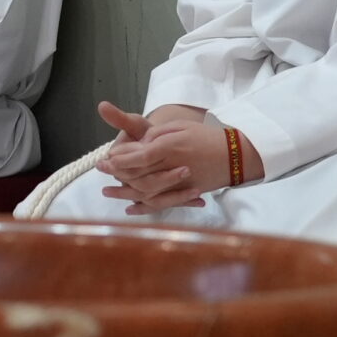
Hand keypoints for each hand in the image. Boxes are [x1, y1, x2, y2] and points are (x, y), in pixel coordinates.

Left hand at [95, 102, 260, 213]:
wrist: (236, 154)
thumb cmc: (205, 136)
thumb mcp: (180, 127)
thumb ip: (156, 134)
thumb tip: (137, 144)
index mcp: (171, 148)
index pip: (139, 156)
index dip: (120, 158)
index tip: (105, 159)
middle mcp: (174, 168)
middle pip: (140, 175)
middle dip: (118, 174)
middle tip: (101, 171)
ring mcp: (180, 184)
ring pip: (148, 192)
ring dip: (125, 192)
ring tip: (107, 191)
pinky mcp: (185, 194)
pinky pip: (162, 203)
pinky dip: (145, 208)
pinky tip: (130, 209)